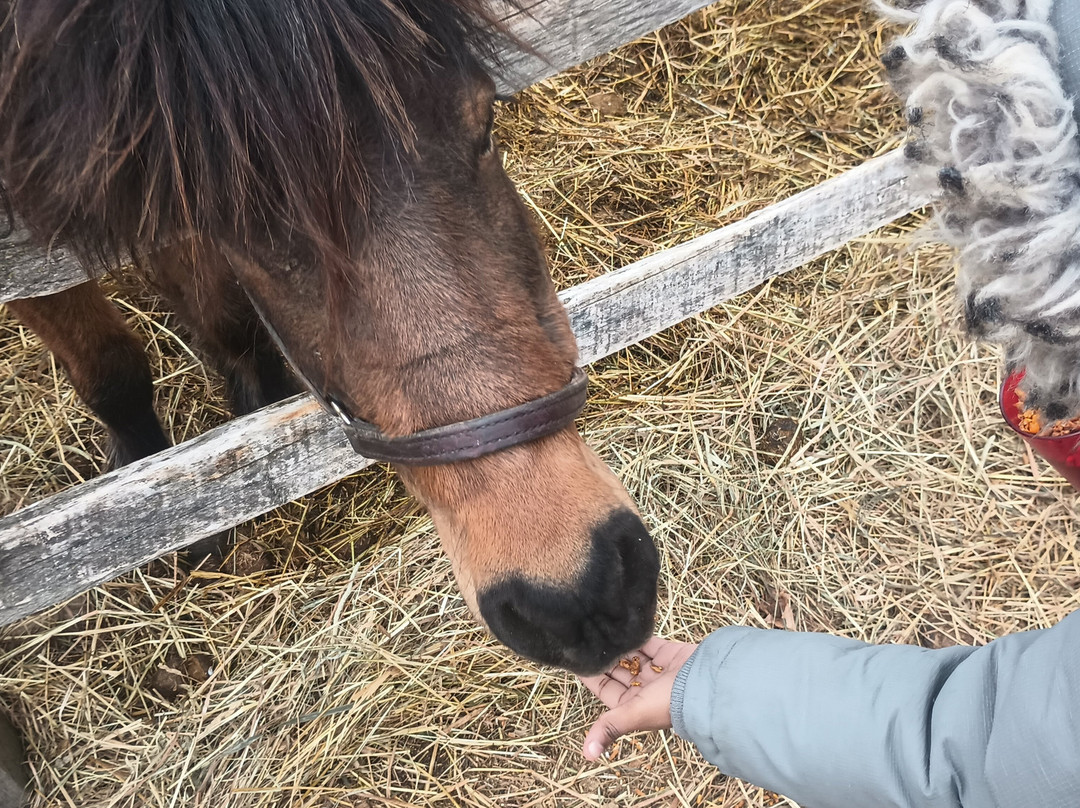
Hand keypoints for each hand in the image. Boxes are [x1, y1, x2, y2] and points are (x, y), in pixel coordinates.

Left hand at [578, 635, 697, 760]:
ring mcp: (657, 671)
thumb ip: (610, 728)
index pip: (605, 689)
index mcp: (633, 705)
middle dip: (604, 658)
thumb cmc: (671, 703)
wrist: (707, 684)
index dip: (591, 676)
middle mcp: (644, 689)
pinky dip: (637, 638)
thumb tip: (587, 756)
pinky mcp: (669, 654)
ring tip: (601, 629)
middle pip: (617, 671)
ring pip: (632, 656)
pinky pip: (649, 644)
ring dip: (619, 646)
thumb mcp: (635, 714)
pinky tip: (623, 627)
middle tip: (586, 637)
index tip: (575, 659)